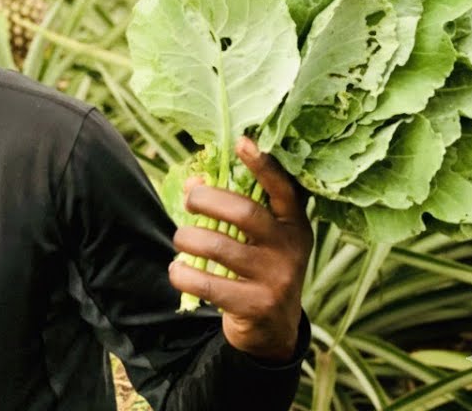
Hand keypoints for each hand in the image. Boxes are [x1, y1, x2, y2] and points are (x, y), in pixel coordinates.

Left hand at [168, 137, 313, 361]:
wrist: (273, 330)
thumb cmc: (259, 269)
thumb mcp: (259, 239)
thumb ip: (234, 210)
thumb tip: (193, 180)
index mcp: (294, 225)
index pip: (282, 189)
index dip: (263, 164)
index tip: (241, 141)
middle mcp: (290, 249)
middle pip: (244, 213)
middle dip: (206, 199)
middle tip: (189, 200)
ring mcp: (275, 279)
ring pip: (218, 246)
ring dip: (187, 239)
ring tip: (180, 240)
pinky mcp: (255, 305)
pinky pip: (207, 283)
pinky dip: (182, 273)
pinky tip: (177, 270)